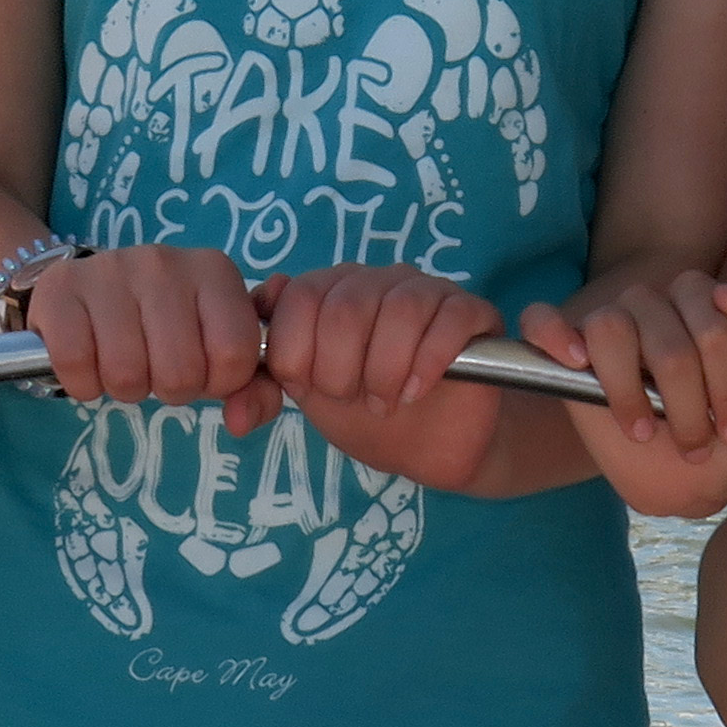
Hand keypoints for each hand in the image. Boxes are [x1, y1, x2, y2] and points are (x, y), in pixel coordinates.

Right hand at [26, 243, 271, 433]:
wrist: (86, 288)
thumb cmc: (163, 324)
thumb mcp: (215, 347)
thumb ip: (253, 389)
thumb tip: (241, 422)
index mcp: (214, 271)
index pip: (236, 355)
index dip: (218, 382)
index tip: (201, 369)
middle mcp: (164, 262)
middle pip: (181, 373)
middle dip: (169, 388)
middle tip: (156, 366)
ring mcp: (110, 271)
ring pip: (127, 375)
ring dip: (125, 388)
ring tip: (123, 361)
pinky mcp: (60, 289)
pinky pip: (77, 366)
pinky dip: (82, 383)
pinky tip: (88, 361)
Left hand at [268, 263, 504, 486]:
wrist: (431, 446)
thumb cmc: (367, 414)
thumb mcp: (309, 396)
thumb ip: (272, 369)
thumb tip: (253, 341)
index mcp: (332, 291)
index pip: (301, 295)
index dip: (298, 350)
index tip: (310, 388)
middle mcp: (378, 280)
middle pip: (347, 304)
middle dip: (340, 368)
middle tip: (351, 399)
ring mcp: (428, 291)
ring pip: (400, 309)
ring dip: (385, 370)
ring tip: (385, 403)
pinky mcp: (472, 312)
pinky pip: (450, 320)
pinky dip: (428, 362)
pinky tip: (417, 392)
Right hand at [527, 275, 726, 516]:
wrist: (690, 475)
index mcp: (705, 301)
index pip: (713, 318)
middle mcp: (655, 302)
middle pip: (666, 337)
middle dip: (686, 404)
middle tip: (694, 446)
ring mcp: (608, 320)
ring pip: (610, 329)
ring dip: (630, 393)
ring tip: (644, 431)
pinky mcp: (565, 344)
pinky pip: (541, 319)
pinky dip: (552, 335)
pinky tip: (575, 362)